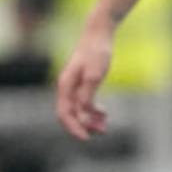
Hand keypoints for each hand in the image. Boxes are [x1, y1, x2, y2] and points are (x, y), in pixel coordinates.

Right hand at [55, 22, 113, 139]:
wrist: (99, 33)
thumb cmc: (97, 52)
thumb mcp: (94, 74)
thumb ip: (87, 93)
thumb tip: (84, 112)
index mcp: (66, 86)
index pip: (65, 114)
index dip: (74, 127)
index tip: (87, 137)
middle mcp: (66, 87)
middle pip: (71, 114)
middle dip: (84, 125)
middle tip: (103, 132)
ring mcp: (74, 85)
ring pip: (78, 109)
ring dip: (90, 119)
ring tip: (106, 125)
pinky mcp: (82, 82)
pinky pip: (84, 101)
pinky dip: (93, 109)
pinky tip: (104, 112)